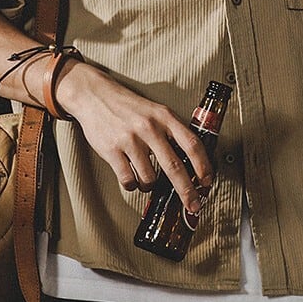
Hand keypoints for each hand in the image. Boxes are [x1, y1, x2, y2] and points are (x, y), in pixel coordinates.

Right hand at [56, 62, 213, 211]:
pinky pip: (128, 180)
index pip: (191, 143)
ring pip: (149, 178)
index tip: (207, 180)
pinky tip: (131, 177)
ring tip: (147, 179)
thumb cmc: (128, 106)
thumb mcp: (156, 111)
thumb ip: (172, 131)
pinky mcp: (112, 151)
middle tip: (193, 205)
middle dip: (186, 191)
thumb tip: (191, 159)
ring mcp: (130, 140)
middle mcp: (149, 128)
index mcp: (164, 117)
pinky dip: (132, 184)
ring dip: (150, 186)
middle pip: (174, 166)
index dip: (203, 165)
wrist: (95, 96)